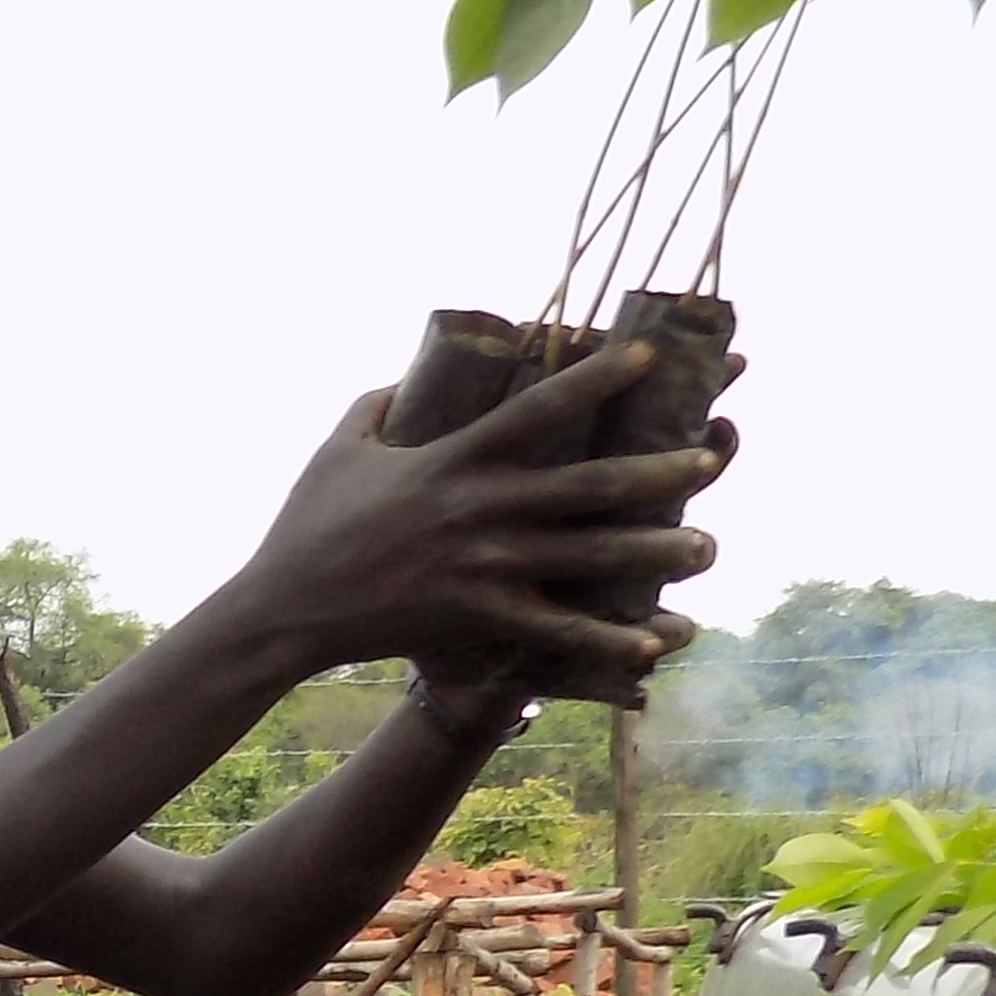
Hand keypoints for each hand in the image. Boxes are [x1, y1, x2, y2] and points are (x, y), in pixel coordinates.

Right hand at [232, 338, 729, 696]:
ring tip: (707, 544)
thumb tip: (409, 375)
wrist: (282, 612)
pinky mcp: (475, 617)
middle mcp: (478, 510)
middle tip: (713, 456)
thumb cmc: (307, 526)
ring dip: (655, 550)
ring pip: (588, 555)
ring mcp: (481, 567)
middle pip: (589, 485)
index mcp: (452, 460)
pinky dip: (606, 639)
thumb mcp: (340, 449)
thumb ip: (378, 405)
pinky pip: (555, 629)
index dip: (596, 377)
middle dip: (660, 470)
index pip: (538, 408)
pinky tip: (652, 641)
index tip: (648, 353)